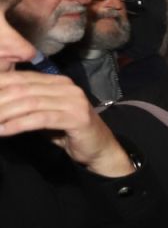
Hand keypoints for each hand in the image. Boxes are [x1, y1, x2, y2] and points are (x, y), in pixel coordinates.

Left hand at [0, 70, 132, 174]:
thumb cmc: (67, 132)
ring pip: (30, 102)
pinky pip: (41, 118)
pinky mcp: (76, 117)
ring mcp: (73, 100)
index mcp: (57, 81)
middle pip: (23, 89)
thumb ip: (26, 104)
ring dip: (5, 114)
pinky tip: (4, 131)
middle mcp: (66, 86)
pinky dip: (19, 124)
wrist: (99, 149)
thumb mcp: (44, 113)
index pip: (20, 78)